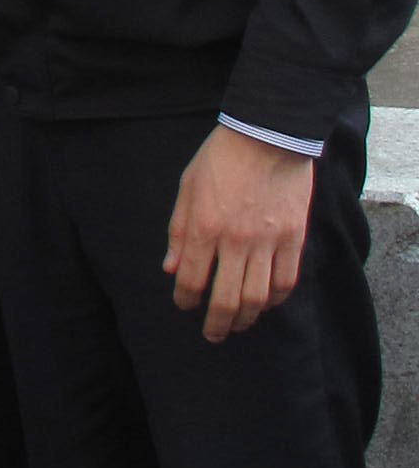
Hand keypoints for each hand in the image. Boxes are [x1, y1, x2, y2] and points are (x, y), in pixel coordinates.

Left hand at [165, 128, 313, 343]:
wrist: (269, 133)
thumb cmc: (222, 157)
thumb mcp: (188, 187)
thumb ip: (179, 231)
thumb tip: (171, 269)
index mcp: (205, 227)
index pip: (192, 280)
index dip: (185, 299)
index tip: (185, 304)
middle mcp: (236, 241)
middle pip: (226, 300)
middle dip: (216, 324)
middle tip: (212, 334)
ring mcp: (269, 242)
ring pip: (258, 298)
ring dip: (245, 318)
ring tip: (237, 324)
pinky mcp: (294, 238)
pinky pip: (286, 281)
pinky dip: (276, 299)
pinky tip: (266, 303)